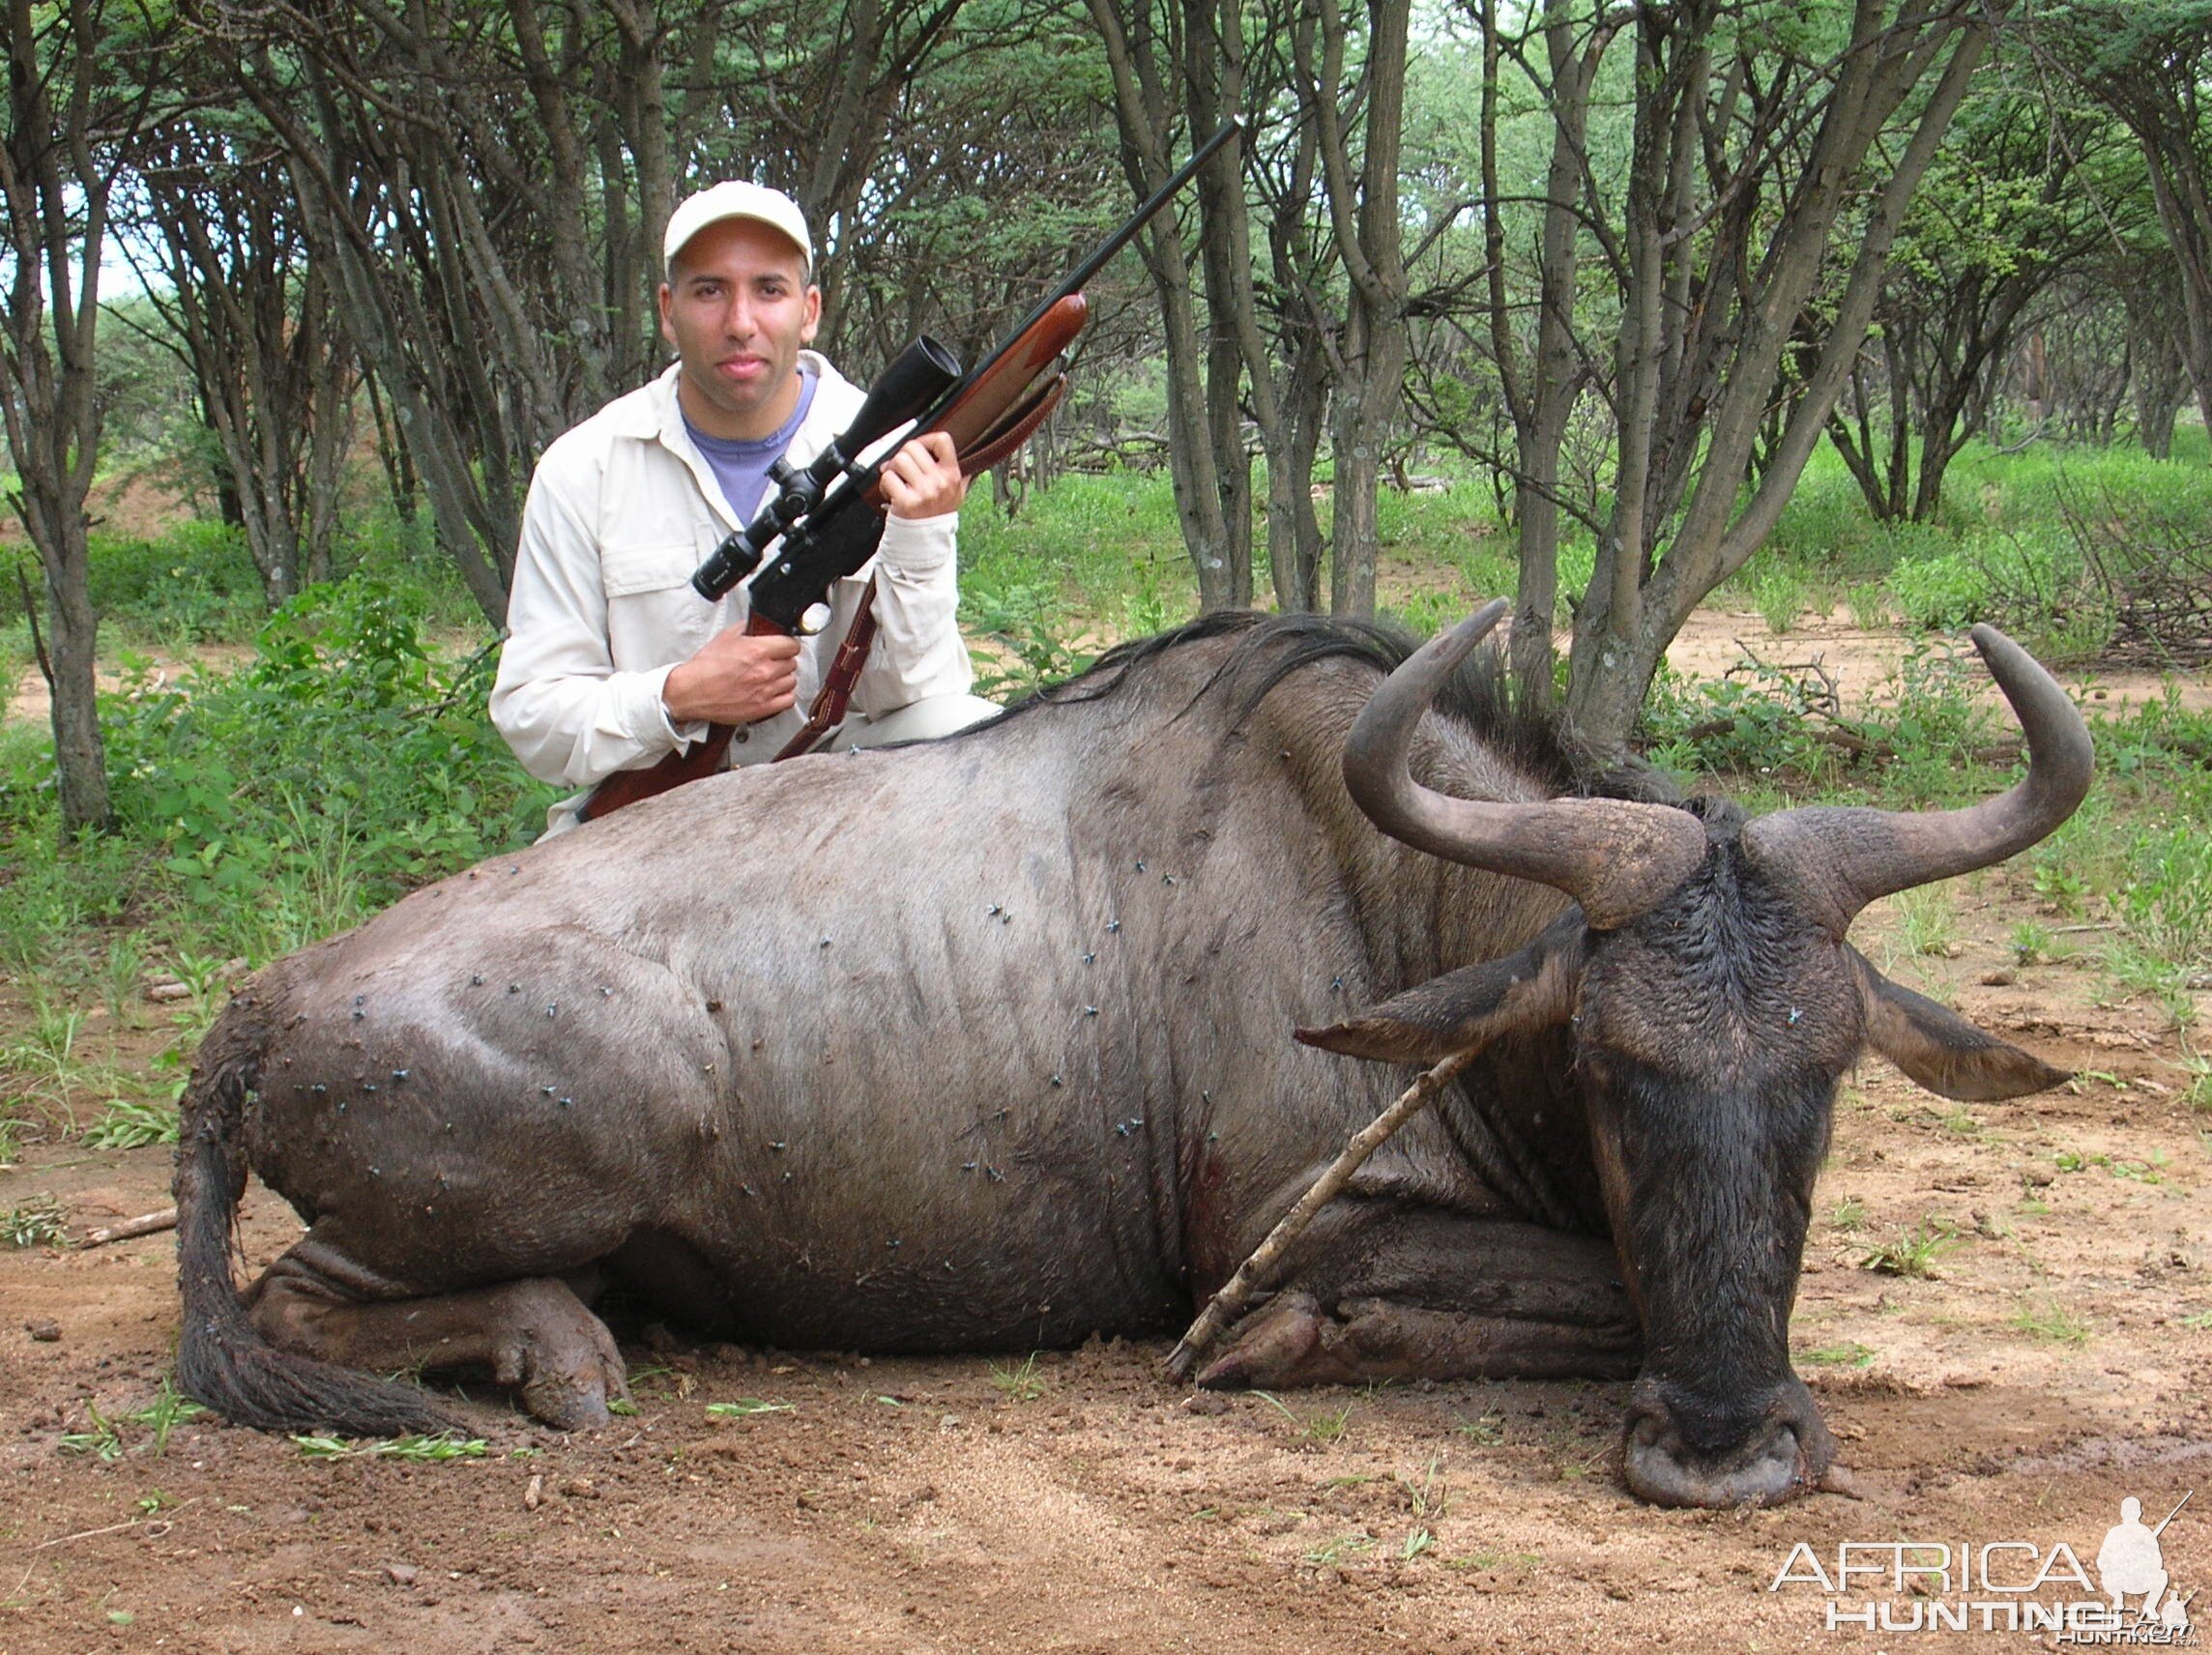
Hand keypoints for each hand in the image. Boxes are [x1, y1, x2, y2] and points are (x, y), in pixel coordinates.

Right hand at [662, 628, 800, 725]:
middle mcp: (764, 671)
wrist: (692, 691)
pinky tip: (776, 691)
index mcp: (757, 651)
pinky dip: (784, 695)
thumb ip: (747, 628)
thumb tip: (759, 624)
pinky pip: (788, 700)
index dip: (788, 644)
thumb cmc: (705, 667)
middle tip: (774, 661)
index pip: (791, 645)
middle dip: (783, 660)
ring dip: (784, 677)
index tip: (785, 646)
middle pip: (792, 663)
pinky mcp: (762, 708)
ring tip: (773, 676)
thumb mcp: (725, 637)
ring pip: (792, 681)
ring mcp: (765, 691)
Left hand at [876, 430, 967, 519]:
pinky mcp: (907, 502)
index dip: (926, 439)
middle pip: (913, 447)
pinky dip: (885, 484)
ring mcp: (924, 492)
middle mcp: (940, 482)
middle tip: (902, 470)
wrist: (927, 541)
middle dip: (902, 456)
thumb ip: (957, 472)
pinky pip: (888, 478)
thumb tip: (948, 450)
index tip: (920, 448)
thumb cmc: (938, 515)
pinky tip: (892, 493)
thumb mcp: (957, 493)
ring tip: (897, 481)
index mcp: (952, 475)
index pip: (942, 440)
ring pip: (899, 460)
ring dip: (892, 469)